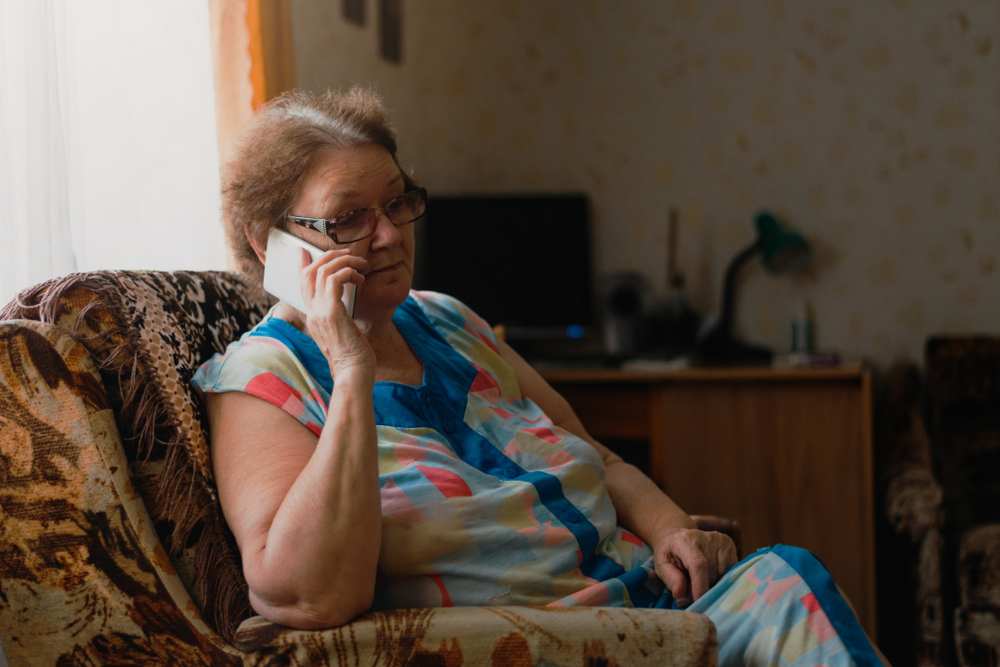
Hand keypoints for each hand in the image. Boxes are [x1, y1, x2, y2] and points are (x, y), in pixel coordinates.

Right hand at [296, 248, 372, 373]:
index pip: (302, 284)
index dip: (302, 264)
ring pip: (324, 271)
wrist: (353, 372)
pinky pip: (336, 280)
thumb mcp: (341, 329)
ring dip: (344, 262)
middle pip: (311, 272)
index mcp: (313, 315)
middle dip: (330, 256)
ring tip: (360, 264)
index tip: (304, 251)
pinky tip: (360, 279)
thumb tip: (345, 299)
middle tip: (348, 253)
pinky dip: (348, 272)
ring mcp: (320, 312)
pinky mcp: (332, 313)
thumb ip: (337, 313)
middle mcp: (313, 312)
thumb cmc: (353, 354)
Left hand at [652, 526, 737, 605]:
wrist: (678, 536)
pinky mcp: (730, 545)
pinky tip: (710, 574)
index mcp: (686, 540)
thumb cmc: (670, 553)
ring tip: (698, 579)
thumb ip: (670, 579)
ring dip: (712, 585)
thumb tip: (680, 593)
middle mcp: (707, 537)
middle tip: (689, 591)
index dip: (700, 585)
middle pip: (711, 575)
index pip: (698, 564)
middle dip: (701, 590)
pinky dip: (721, 579)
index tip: (698, 601)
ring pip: (723, 576)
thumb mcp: (662, 565)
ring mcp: (721, 541)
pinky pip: (731, 572)